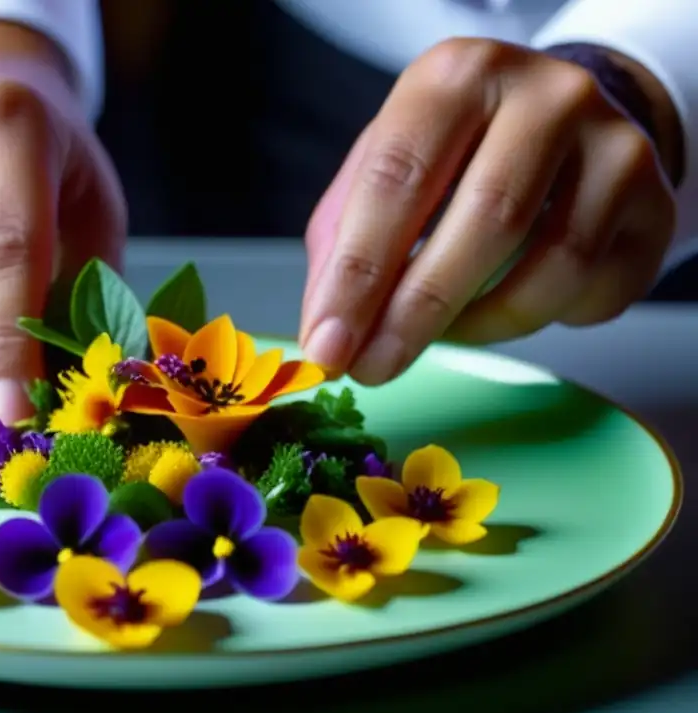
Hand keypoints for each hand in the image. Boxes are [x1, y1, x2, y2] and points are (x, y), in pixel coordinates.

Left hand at [300, 38, 675, 383]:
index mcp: (460, 77)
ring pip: (548, 268)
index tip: (328, 343)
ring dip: (476, 325)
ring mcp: (614, 148)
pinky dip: (528, 320)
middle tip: (370, 368)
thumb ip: (345, 240)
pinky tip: (495, 314)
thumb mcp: (386, 169)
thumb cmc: (457, 153)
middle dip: (414, 313)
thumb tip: (326, 331)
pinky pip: (587, 292)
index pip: (399, 177)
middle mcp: (547, 98)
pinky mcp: (652, 206)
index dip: (358, 272)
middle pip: (483, 221)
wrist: (563, 130)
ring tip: (435, 336)